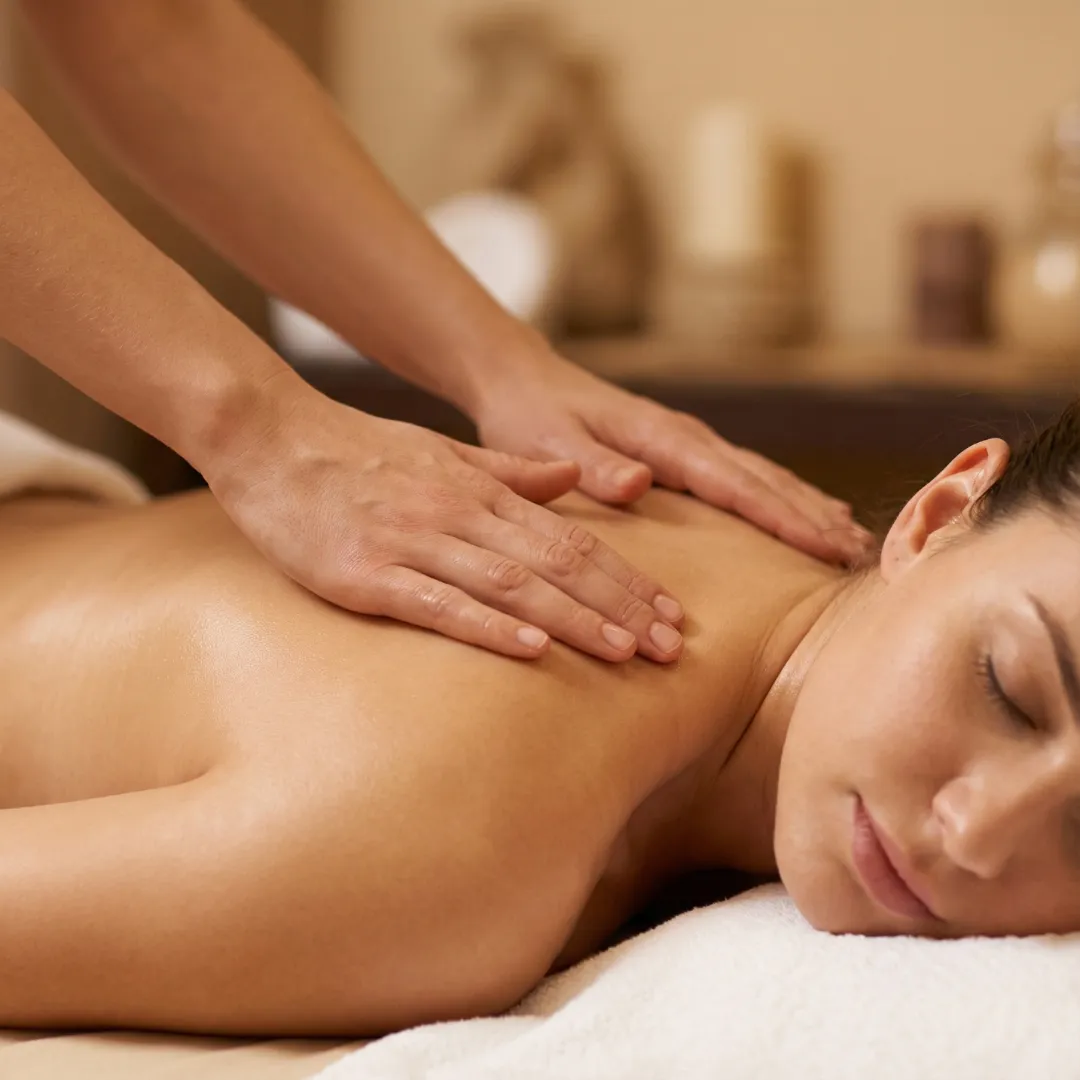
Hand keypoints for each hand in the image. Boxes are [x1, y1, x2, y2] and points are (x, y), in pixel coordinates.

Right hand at [208, 385, 684, 662]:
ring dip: (574, 620)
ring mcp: (414, 543)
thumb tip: (571, 479)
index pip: (572, 540)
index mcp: (481, 490)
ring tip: (624, 653)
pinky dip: (490, 628)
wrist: (271, 437)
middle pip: (558, 564)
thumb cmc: (357, 451)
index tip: (670, 614)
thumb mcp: (442, 452)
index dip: (627, 579)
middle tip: (671, 648)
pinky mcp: (367, 575)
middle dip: (620, 606)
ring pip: (512, 585)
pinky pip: (439, 604)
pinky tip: (532, 652)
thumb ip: (509, 471)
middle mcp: (459, 513)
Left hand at [474, 352, 872, 563]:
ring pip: (763, 476)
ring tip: (851, 540)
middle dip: (812, 517)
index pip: (734, 483)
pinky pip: (745, 476)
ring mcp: (689, 441)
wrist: (524, 381)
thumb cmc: (531, 418)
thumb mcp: (550, 444)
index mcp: (661, 438)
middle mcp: (686, 437)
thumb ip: (593, 465)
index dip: (783, 516)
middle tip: (861, 556)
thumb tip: (639, 482)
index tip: (826, 545)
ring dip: (808, 506)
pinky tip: (807, 513)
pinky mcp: (683, 449)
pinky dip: (782, 496)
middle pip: (763, 480)